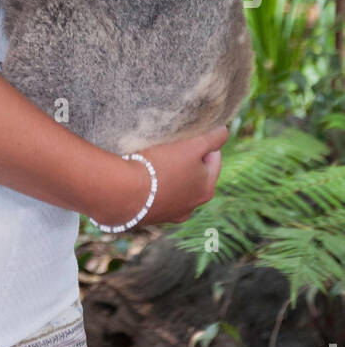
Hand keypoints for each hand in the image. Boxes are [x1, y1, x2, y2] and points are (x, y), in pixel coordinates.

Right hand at [90, 125, 228, 227]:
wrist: (123, 192)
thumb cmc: (160, 165)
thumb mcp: (192, 145)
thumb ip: (214, 137)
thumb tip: (223, 130)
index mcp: (207, 188)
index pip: (213, 157)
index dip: (201, 142)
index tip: (185, 134)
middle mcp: (193, 206)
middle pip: (195, 173)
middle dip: (185, 158)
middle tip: (169, 145)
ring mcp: (171, 213)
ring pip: (176, 185)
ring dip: (169, 173)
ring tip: (152, 159)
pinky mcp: (150, 216)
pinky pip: (157, 194)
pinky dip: (153, 185)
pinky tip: (141, 176)